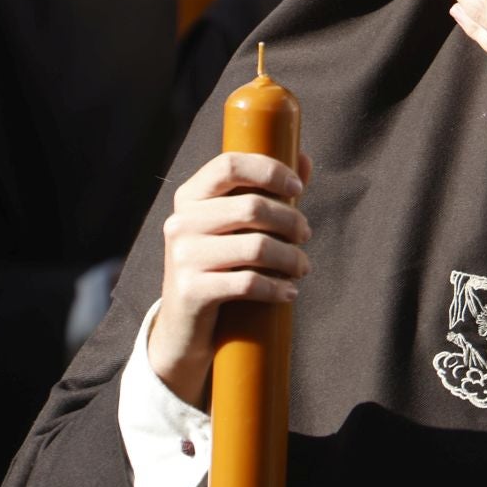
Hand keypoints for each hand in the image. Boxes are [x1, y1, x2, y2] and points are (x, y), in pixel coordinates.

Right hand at [148, 151, 312, 404]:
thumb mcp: (236, 226)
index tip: (298, 187)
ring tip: (302, 266)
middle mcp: (180, 222)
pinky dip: (277, 288)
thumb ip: (267, 192)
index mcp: (189, 197)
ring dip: (290, 257)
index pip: (229, 164)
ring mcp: (182, 257)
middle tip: (305, 234)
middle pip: (252, 207)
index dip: (269, 170)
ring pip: (256, 247)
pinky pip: (249, 283)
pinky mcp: (191, 291)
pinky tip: (289, 292)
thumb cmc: (219, 265)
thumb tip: (305, 159)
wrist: (184, 327)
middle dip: (290, 220)